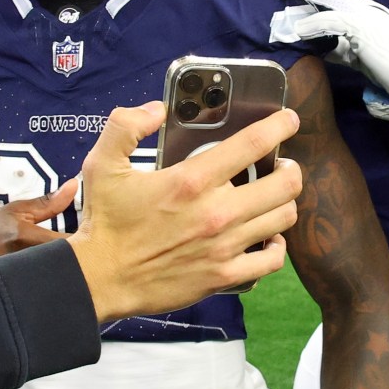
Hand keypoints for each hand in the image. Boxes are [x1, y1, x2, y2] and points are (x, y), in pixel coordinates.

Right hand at [68, 102, 302, 321]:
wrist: (98, 279)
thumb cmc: (104, 222)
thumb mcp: (103, 163)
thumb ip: (127, 125)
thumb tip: (158, 109)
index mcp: (192, 180)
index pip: (253, 144)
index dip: (280, 126)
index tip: (289, 120)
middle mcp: (217, 212)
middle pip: (285, 184)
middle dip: (290, 168)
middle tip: (280, 165)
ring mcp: (225, 246)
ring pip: (283, 217)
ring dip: (284, 202)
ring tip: (273, 196)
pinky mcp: (224, 275)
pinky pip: (272, 260)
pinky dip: (277, 246)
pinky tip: (267, 236)